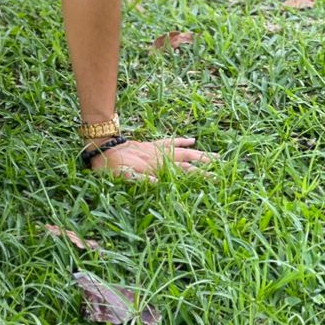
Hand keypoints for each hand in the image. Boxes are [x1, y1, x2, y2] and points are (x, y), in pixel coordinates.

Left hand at [88, 137, 216, 180]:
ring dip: (200, 154)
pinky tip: (193, 140)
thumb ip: (140, 180)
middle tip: (222, 174)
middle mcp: (161, 159)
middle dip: (206, 168)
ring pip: (184, 151)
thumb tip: (158, 183)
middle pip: (189, 162)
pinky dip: (182, 140)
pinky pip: (170, 141)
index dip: (200, 176)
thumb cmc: (111, 167)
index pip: (184, 173)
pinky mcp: (152, 144)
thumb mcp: (123, 177)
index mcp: (157, 168)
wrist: (102, 148)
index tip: (215, 181)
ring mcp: (158, 150)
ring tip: (216, 157)